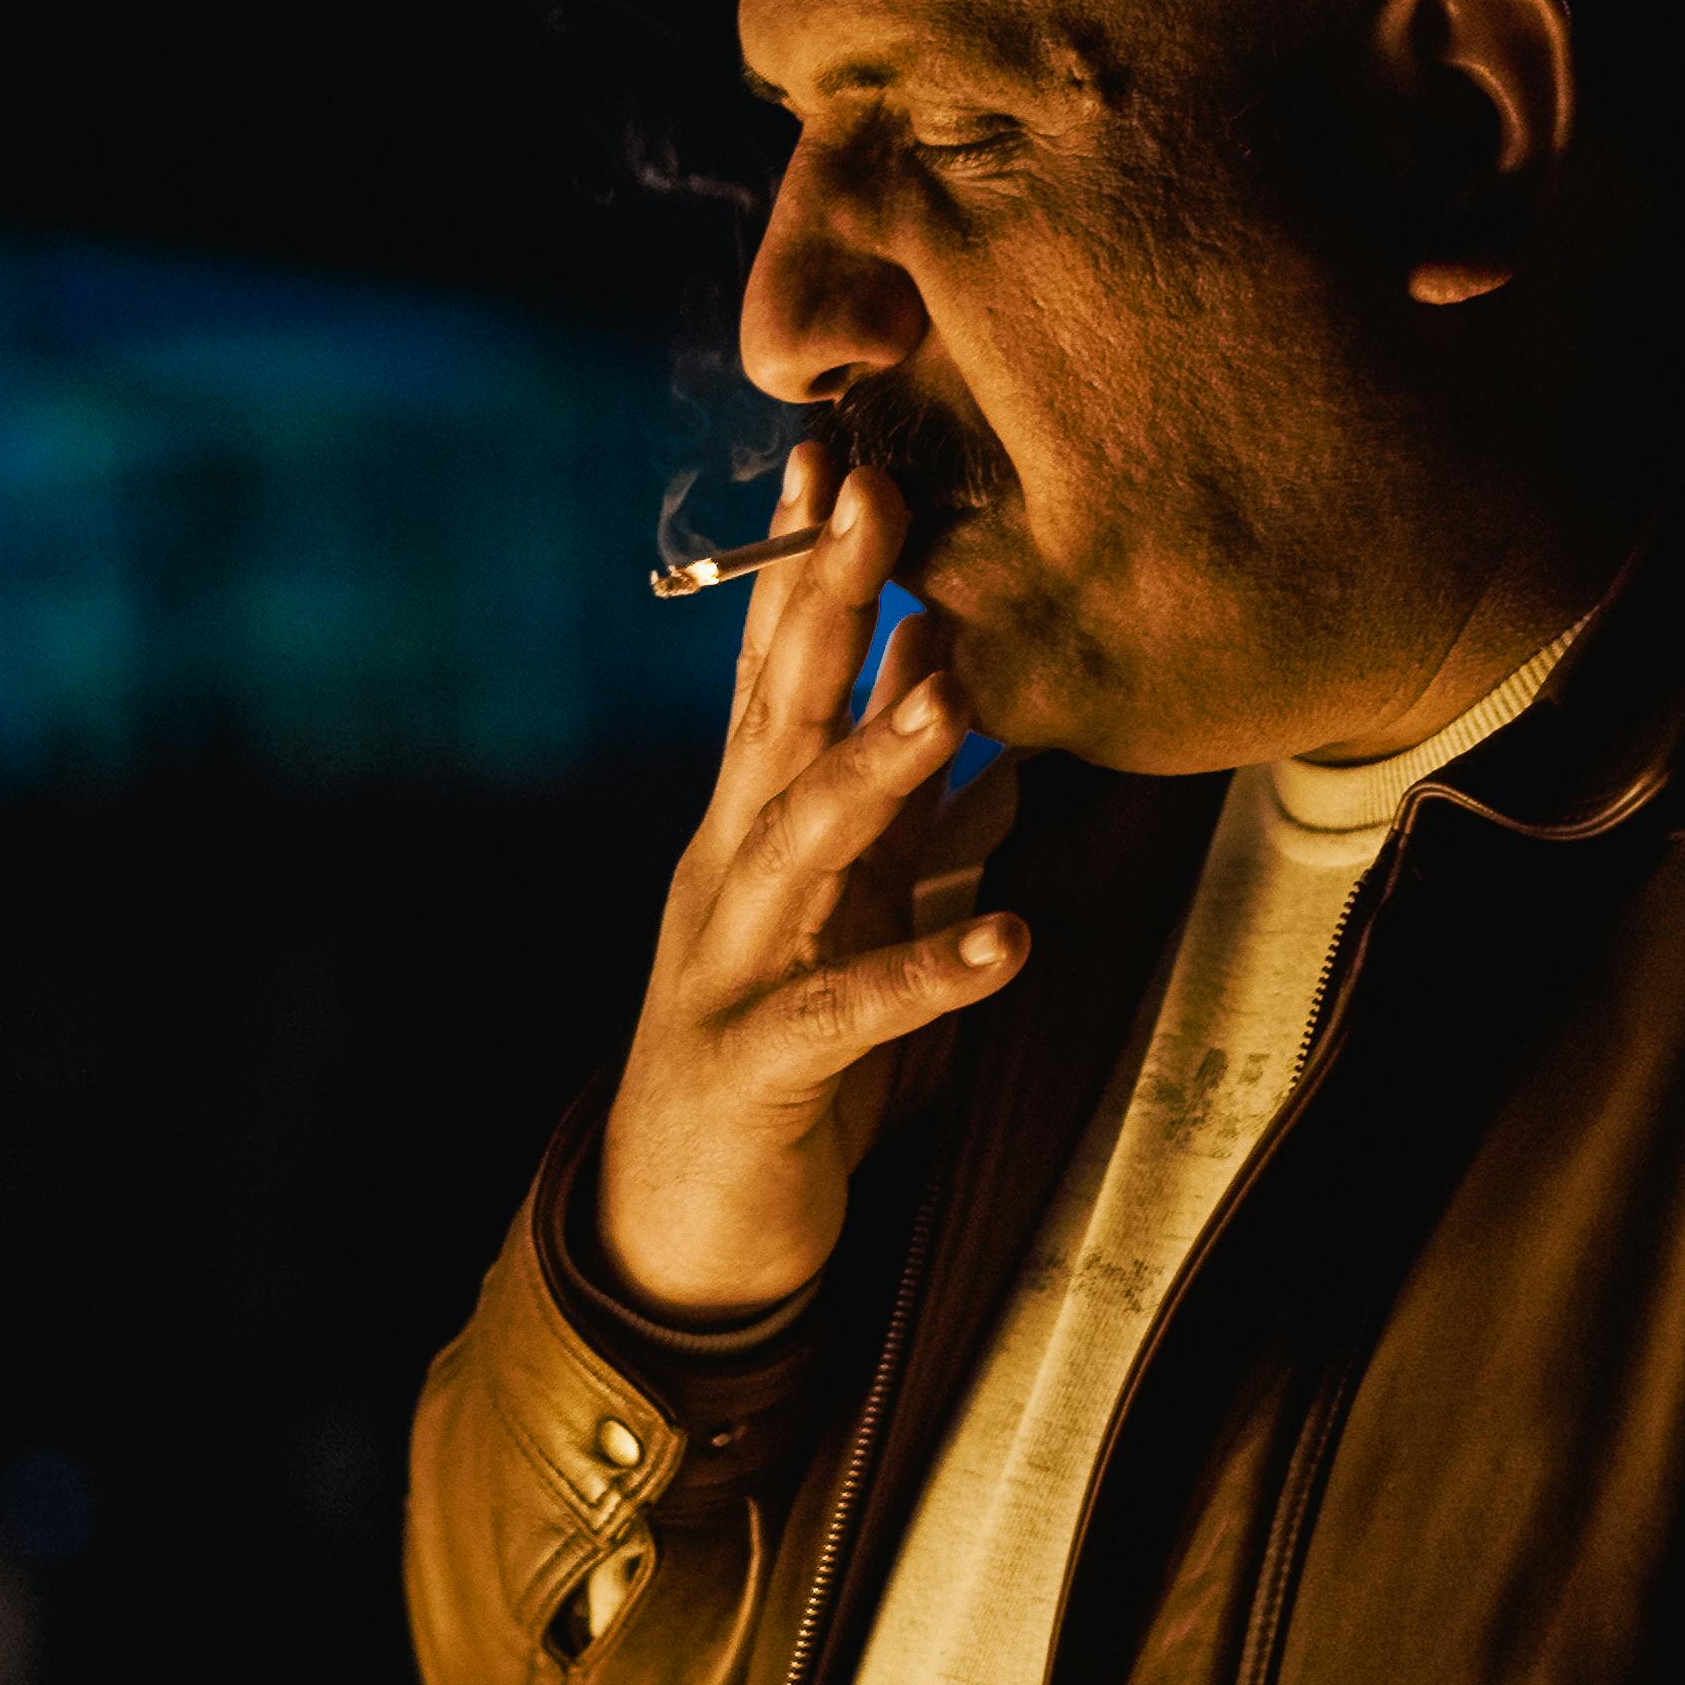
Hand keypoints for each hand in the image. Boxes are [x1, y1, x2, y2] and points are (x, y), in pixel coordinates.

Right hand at [589, 446, 1028, 1320]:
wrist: (676, 1233)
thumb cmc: (780, 1063)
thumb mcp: (851, 922)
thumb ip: (912, 828)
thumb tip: (988, 728)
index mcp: (750, 828)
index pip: (773, 671)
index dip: (803, 564)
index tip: (840, 451)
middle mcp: (728, 872)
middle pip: (776, 715)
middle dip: (826, 601)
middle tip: (881, 489)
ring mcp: (732, 964)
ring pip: (803, 844)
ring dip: (878, 762)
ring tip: (953, 690)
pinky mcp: (760, 1066)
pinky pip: (851, 1012)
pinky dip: (928, 973)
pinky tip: (1008, 940)